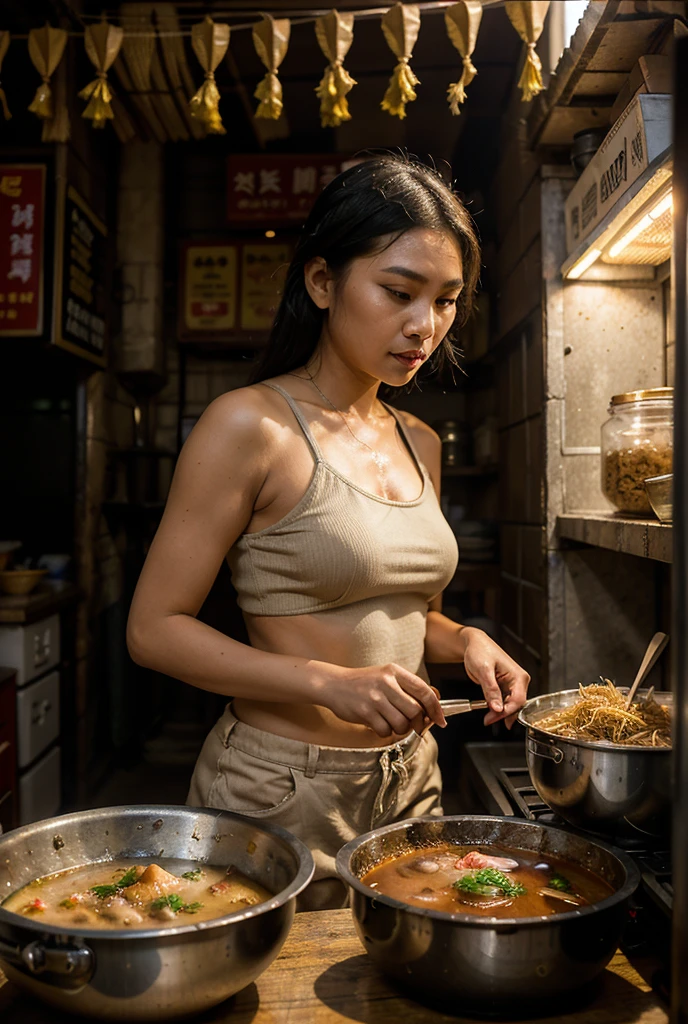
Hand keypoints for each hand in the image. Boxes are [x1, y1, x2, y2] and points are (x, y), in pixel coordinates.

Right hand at [322, 663, 446, 738]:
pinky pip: (385, 730)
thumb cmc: (363, 683)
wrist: (333, 684)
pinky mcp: (365, 711)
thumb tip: (434, 705)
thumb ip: (407, 688)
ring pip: (402, 723)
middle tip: (412, 726)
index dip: (436, 708)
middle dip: (417, 723)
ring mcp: (375, 697)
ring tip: (391, 722)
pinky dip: (385, 732)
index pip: (424, 691)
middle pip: (415, 711)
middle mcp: (386, 682)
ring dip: (400, 729)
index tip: (440, 720)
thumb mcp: (386, 677)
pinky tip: (378, 723)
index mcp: (395, 671)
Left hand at [460, 628, 529, 729]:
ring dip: (500, 713)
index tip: (492, 718)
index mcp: (519, 676)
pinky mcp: (504, 687)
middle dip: (503, 714)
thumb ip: (491, 690)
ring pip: (510, 705)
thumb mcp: (484, 670)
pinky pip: (504, 701)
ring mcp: (512, 685)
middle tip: (488, 720)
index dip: (506, 712)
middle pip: (516, 705)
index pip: (518, 700)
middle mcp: (518, 681)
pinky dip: (497, 708)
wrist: (473, 644)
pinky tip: (490, 712)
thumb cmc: (480, 650)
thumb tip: (497, 708)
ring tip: (488, 718)